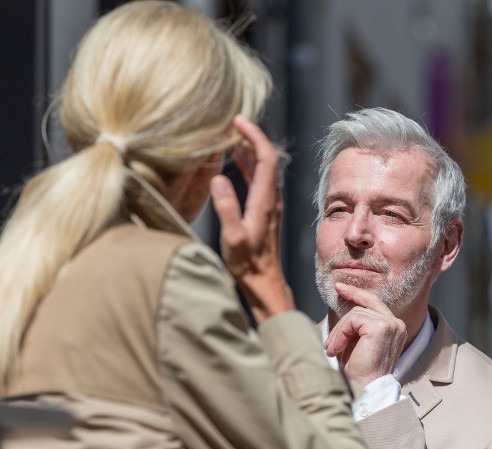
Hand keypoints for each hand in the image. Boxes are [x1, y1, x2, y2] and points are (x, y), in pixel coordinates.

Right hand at [210, 115, 292, 322]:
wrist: (264, 282)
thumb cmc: (247, 264)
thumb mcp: (233, 238)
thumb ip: (226, 208)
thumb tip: (218, 178)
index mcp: (265, 200)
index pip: (266, 157)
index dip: (254, 136)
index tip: (239, 120)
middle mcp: (271, 198)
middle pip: (266, 158)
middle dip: (250, 137)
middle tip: (231, 123)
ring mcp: (269, 204)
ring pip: (262, 168)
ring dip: (248, 150)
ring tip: (229, 136)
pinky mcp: (264, 211)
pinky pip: (259, 179)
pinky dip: (247, 165)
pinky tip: (234, 162)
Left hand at [325, 282, 406, 386]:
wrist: (365, 389)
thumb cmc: (359, 370)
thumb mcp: (356, 341)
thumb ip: (355, 324)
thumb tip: (342, 305)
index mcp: (394, 328)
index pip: (374, 303)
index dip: (357, 293)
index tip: (341, 287)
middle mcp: (397, 324)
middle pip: (366, 303)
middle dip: (348, 303)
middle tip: (335, 298)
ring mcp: (390, 324)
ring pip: (355, 313)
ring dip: (339, 332)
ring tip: (332, 349)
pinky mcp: (381, 327)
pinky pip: (353, 320)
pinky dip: (340, 333)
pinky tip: (336, 349)